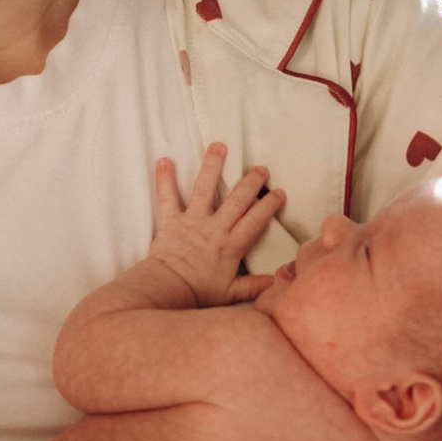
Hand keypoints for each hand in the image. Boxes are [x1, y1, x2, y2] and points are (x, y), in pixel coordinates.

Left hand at [145, 145, 285, 304]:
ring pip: (204, 189)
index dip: (269, 205)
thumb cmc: (198, 292)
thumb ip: (254, 286)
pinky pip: (167, 197)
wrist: (167, 289)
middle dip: (251, 182)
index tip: (278, 192)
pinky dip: (164, 179)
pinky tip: (163, 160)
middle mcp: (215, 229)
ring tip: (218, 146)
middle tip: (261, 168)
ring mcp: (192, 221)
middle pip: (237, 199)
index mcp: (231, 245)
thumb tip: (277, 282)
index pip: (255, 220)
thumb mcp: (231, 294)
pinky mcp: (171, 220)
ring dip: (212, 166)